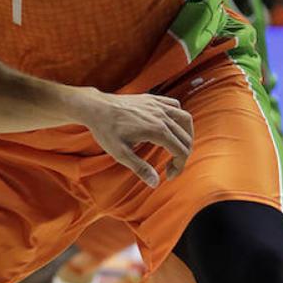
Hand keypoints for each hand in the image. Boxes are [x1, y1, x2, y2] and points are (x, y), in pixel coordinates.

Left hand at [74, 90, 192, 188]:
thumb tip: (156, 183)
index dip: (179, 166)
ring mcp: (157, 105)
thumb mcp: (120, 153)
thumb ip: (140, 168)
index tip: (169, 176)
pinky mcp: (152, 99)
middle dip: (183, 154)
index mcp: (157, 130)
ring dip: (187, 134)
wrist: (96, 108)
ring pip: (184, 118)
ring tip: (180, 146)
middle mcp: (161, 116)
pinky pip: (174, 105)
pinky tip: (171, 125)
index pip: (181, 150)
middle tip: (172, 166)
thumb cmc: (106, 130)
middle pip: (185, 137)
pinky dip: (178, 116)